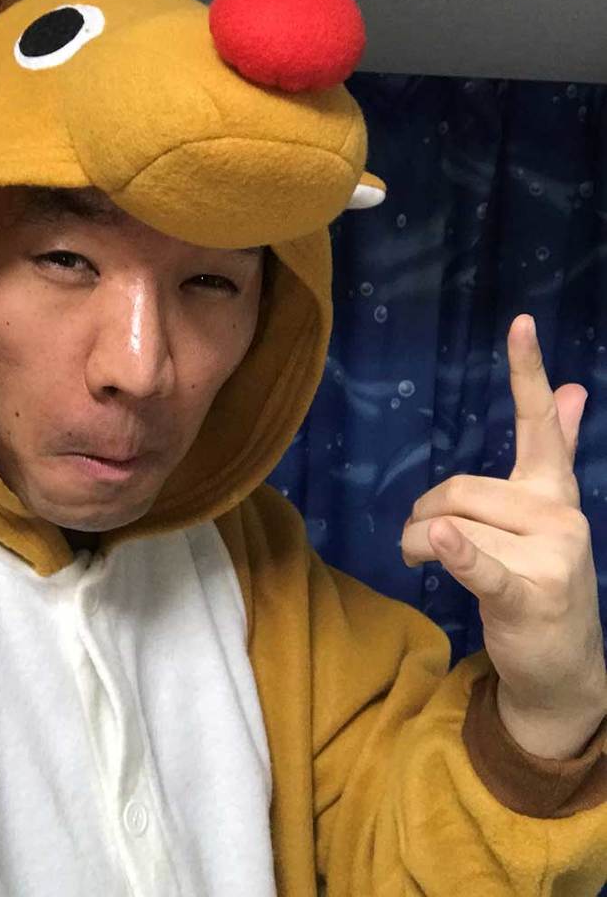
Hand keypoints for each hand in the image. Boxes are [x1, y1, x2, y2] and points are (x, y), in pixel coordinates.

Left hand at [400, 314, 606, 752]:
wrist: (563, 671)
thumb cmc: (539, 582)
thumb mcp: (545, 516)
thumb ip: (555, 453)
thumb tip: (574, 390)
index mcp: (555, 491)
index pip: (540, 424)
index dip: (527, 372)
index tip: (520, 322)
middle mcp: (559, 513)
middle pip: (458, 489)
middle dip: (425, 515)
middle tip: (422, 543)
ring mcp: (550, 554)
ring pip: (448, 525)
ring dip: (418, 547)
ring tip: (428, 566)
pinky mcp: (529, 594)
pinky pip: (479, 564)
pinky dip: (457, 554)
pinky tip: (444, 541)